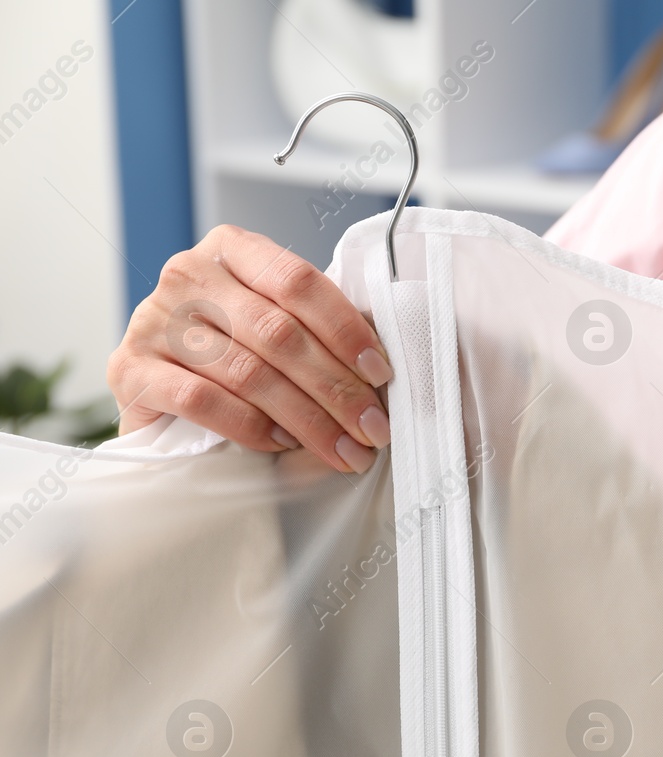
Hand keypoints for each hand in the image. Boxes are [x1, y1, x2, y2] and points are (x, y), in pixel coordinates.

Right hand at [108, 225, 391, 472]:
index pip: (299, 282)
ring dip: (307, 419)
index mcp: (233, 249)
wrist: (159, 391)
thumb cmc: (235, 352)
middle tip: (373, 429)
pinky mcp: (129, 369)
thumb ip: (316, 328)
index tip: (381, 374)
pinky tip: (282, 443)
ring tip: (343, 449)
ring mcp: (153, 319)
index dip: (347, 331)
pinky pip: (203, 400)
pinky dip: (250, 426)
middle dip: (337, 389)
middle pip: (279, 333)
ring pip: (248, 372)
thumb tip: (380, 370)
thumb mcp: (276, 323)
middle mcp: (188, 274)